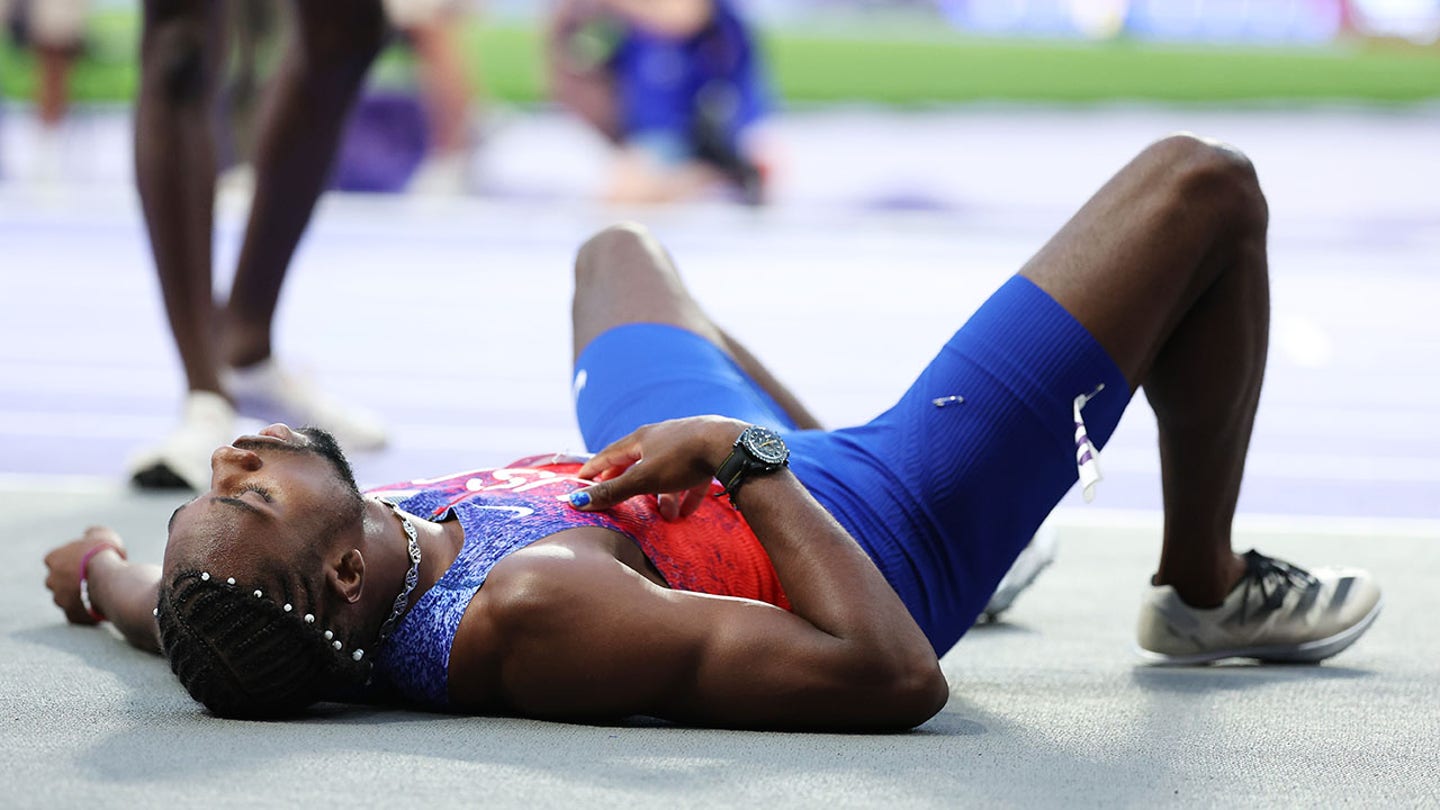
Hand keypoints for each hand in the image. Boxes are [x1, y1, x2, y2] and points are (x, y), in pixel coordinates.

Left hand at [44, 527, 125, 624]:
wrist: (110, 581)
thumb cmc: (104, 554)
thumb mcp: (102, 535)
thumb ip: (92, 533)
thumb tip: (90, 533)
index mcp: (53, 559)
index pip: (54, 558)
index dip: (71, 559)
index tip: (85, 559)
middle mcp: (51, 580)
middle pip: (57, 580)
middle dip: (70, 579)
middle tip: (91, 576)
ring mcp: (60, 599)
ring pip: (66, 598)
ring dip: (78, 595)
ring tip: (98, 592)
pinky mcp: (71, 615)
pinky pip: (77, 613)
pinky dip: (86, 611)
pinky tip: (100, 605)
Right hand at [572, 416, 745, 519]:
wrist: (728, 444)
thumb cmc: (682, 458)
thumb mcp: (644, 479)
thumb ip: (613, 491)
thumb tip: (576, 501)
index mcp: (642, 438)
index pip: (610, 453)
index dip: (595, 467)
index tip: (582, 478)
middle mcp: (662, 436)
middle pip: (638, 460)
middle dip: (629, 481)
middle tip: (617, 494)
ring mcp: (686, 442)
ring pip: (667, 471)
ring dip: (663, 495)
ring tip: (665, 516)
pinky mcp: (707, 453)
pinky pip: (692, 476)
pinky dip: (687, 493)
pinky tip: (688, 512)